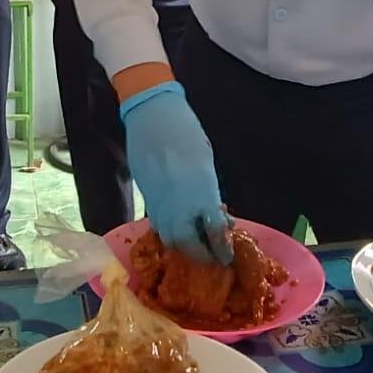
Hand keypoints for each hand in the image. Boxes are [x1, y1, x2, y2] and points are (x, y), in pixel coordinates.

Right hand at [120, 81, 232, 262]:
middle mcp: (179, 203)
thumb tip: (212, 212)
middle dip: (199, 254)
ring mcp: (159, 201)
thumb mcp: (206, 162)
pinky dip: (168, 230)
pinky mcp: (145, 196)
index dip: (221, 247)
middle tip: (210, 257)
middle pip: (186, 242)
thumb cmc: (186, 132)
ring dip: (182, 245)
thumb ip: (209, 191)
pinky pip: (157, 222)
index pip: (213, 231)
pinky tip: (176, 227)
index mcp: (202, 192)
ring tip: (194, 245)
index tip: (226, 257)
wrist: (152, 115)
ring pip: (168, 236)